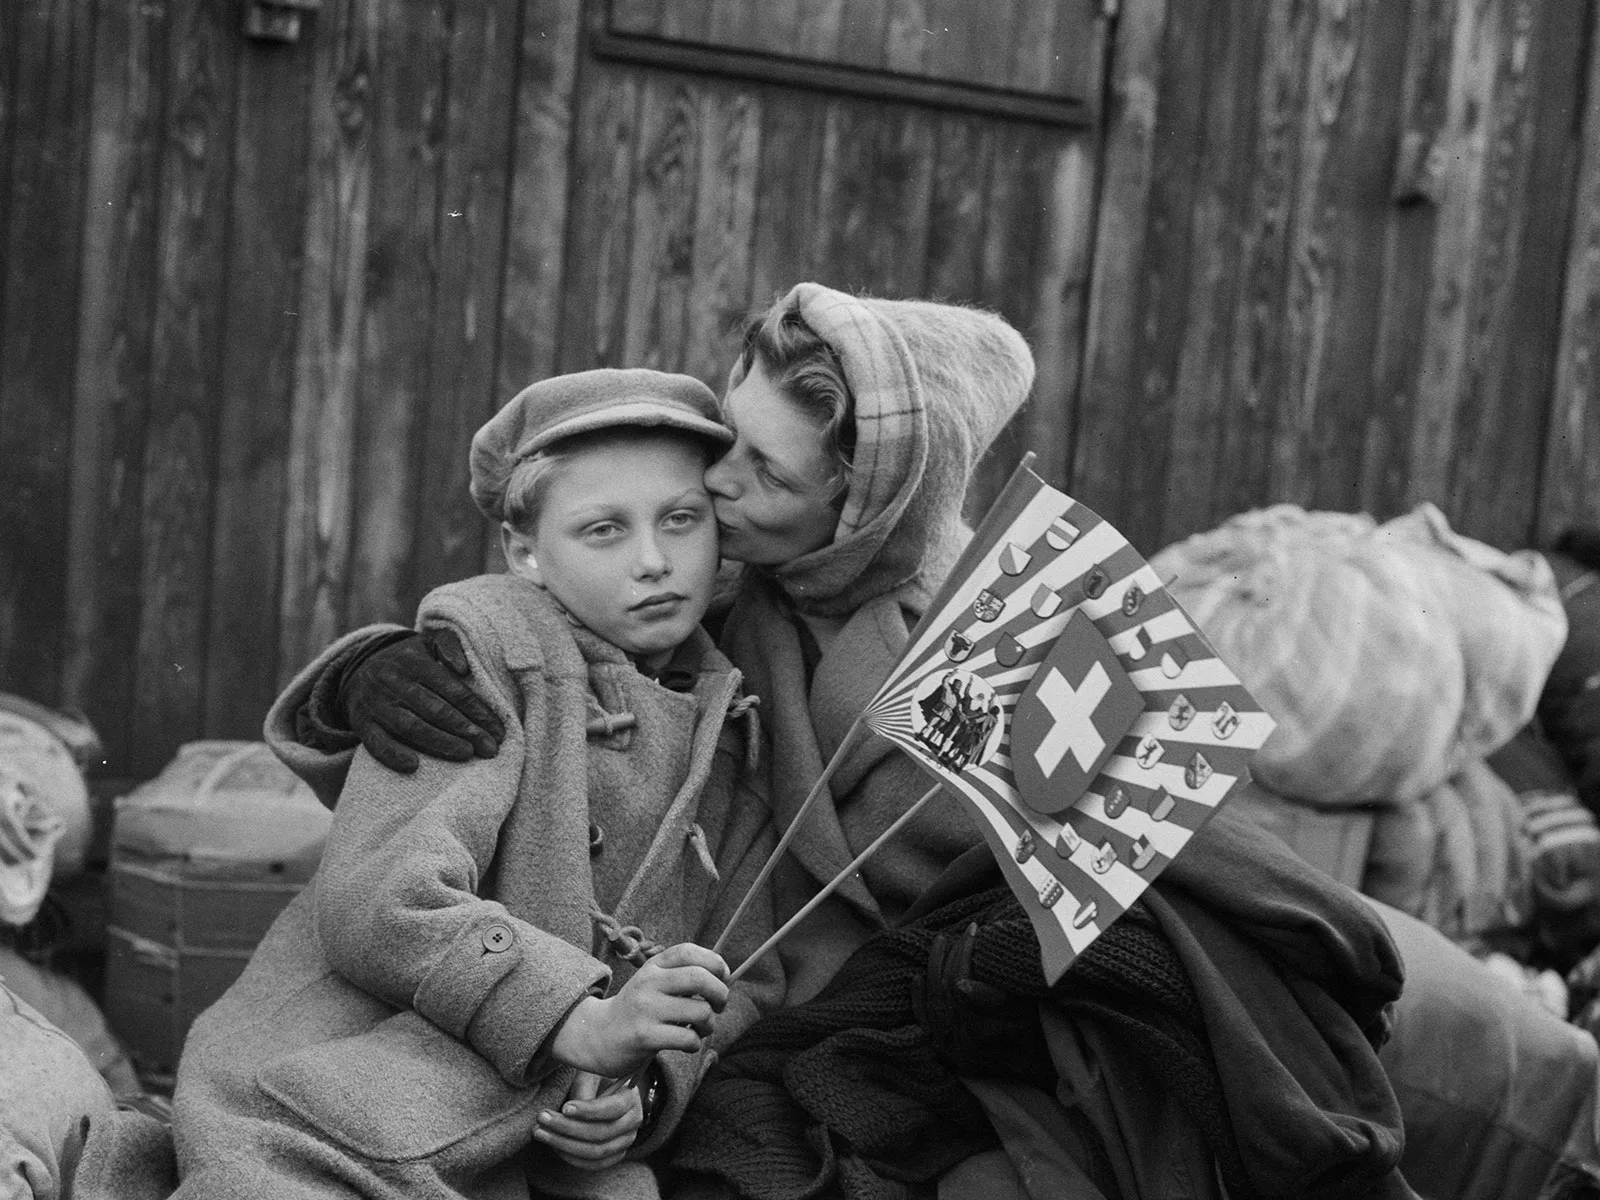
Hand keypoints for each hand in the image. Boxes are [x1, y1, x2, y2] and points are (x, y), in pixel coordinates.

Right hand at [337, 628, 504, 771]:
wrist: (357, 668)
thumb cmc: (407, 660)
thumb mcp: (427, 643)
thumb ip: (449, 647)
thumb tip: (463, 668)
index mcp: (414, 662)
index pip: (451, 689)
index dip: (477, 711)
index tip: (497, 730)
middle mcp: (393, 681)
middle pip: (434, 709)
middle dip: (466, 730)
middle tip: (489, 748)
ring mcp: (375, 703)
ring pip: (409, 726)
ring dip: (440, 742)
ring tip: (466, 754)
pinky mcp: (361, 723)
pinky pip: (375, 742)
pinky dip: (393, 755)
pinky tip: (414, 766)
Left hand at [533, 1070, 642, 1170]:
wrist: (606, 1092)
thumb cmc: (596, 1079)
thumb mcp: (591, 1074)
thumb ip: (584, 1088)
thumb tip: (568, 1110)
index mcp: (631, 1098)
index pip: (612, 1108)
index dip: (588, 1110)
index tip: (564, 1107)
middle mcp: (633, 1122)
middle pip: (601, 1133)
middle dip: (568, 1128)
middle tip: (542, 1118)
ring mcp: (625, 1142)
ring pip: (595, 1152)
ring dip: (564, 1144)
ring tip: (540, 1132)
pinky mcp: (615, 1155)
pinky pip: (593, 1164)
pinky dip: (571, 1158)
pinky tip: (553, 1146)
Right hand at [548, 944, 729, 1077]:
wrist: (598, 1036)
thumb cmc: (639, 1010)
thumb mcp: (654, 983)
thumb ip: (683, 977)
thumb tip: (725, 978)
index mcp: (653, 966)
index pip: (689, 951)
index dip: (715, 962)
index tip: (723, 976)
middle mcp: (649, 983)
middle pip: (700, 978)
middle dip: (721, 993)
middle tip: (719, 1005)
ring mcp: (646, 1009)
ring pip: (700, 1011)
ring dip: (710, 1024)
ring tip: (700, 1028)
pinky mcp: (645, 1036)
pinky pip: (688, 1038)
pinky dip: (695, 1043)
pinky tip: (687, 1043)